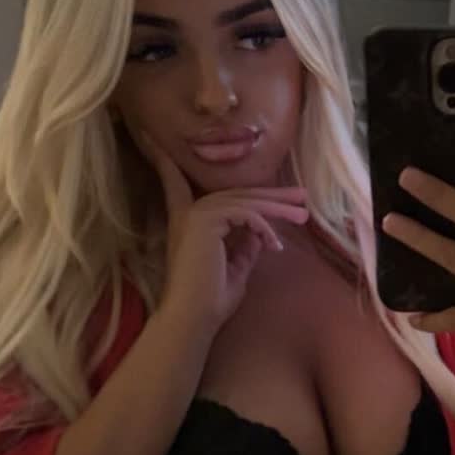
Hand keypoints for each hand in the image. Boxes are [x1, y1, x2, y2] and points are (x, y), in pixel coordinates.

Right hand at [134, 131, 310, 338]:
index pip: (178, 184)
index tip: (150, 136)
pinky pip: (246, 214)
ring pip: (245, 201)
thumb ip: (245, 249)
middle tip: (301, 198)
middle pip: (236, 194)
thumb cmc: (211, 301)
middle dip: (271, 196)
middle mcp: (189, 213)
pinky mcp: (206, 220)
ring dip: (278, 209)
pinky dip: (264, 227)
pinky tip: (275, 245)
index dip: (165, 161)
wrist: (194, 318)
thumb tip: (259, 233)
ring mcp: (196, 214)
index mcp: (189, 223)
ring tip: (303, 215)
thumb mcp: (235, 270)